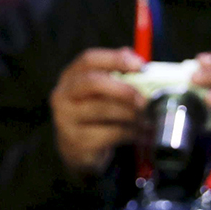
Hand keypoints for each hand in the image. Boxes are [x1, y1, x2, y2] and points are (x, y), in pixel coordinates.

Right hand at [50, 47, 146, 174]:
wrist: (78, 149)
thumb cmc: (95, 112)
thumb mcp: (103, 91)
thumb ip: (118, 73)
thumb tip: (138, 60)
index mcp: (71, 76)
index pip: (89, 60)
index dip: (116, 59)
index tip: (141, 66)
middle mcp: (63, 95)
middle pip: (92, 82)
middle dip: (123, 89)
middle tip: (144, 99)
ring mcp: (66, 119)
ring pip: (103, 110)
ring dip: (131, 114)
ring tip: (147, 118)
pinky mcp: (76, 141)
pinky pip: (109, 134)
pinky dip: (130, 132)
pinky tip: (140, 133)